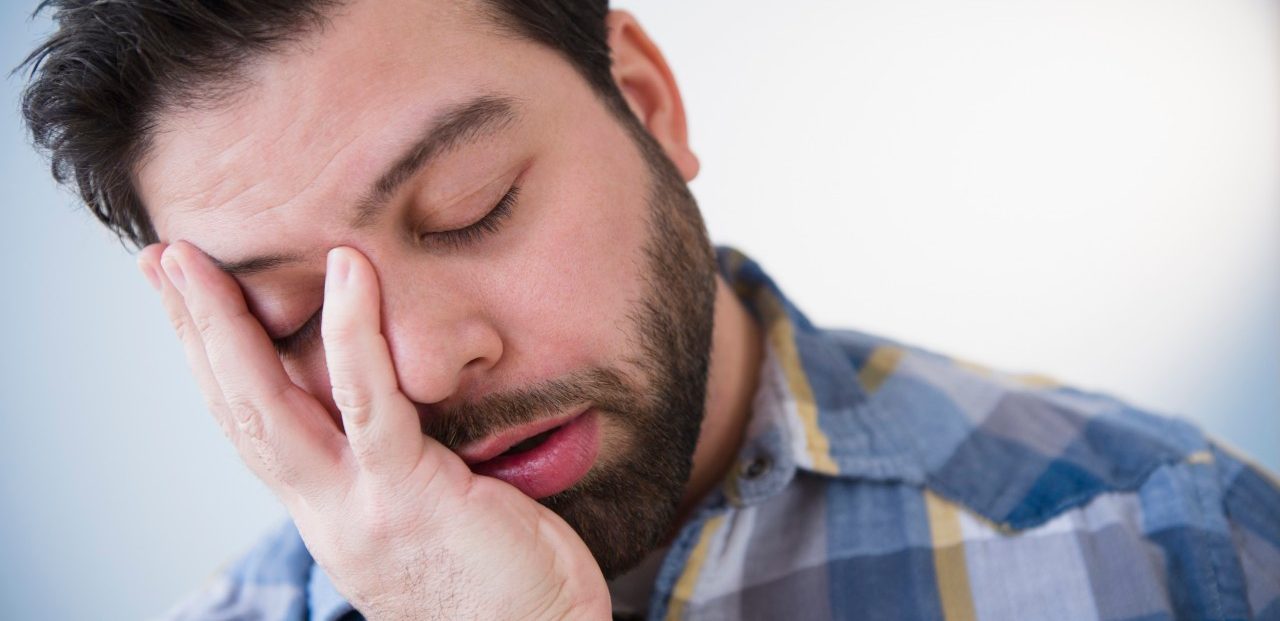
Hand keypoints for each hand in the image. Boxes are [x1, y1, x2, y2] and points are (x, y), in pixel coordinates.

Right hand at [137, 241, 609, 619]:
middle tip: (158, 260)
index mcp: (329, 511)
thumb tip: (396, 403)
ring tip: (195, 262)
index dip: (210, 362)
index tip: (183, 299)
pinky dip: (352, 334)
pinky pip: (372, 405)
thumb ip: (397, 463)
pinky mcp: (408, 497)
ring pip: (271, 407)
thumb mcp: (427, 513)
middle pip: (238, 410)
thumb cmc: (504, 578)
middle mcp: (326, 512)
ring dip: (224, 328)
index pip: (253, 425)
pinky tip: (347, 271)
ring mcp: (359, 508)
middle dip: (191, 333)